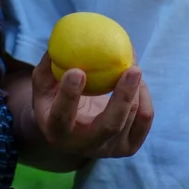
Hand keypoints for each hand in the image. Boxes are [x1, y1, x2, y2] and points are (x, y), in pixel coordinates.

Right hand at [29, 52, 152, 160]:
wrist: (71, 129)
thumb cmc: (55, 98)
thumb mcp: (44, 83)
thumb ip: (49, 64)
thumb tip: (59, 39)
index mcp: (57, 131)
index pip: (62, 117)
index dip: (69, 95)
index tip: (77, 71)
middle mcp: (84, 146)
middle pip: (109, 125)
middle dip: (123, 97)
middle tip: (132, 69)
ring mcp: (109, 149)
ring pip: (130, 117)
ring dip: (135, 88)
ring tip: (131, 65)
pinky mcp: (128, 146)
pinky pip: (144, 119)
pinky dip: (144, 96)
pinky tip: (137, 81)